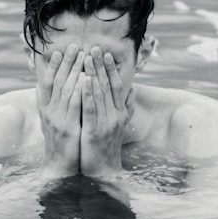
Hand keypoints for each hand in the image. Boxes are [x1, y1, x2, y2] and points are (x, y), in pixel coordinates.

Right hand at [37, 43, 83, 177]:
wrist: (59, 167)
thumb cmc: (60, 142)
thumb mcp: (52, 120)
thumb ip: (49, 102)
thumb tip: (41, 85)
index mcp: (45, 109)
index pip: (47, 82)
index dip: (53, 66)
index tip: (60, 50)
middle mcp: (49, 112)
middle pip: (57, 81)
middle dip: (67, 62)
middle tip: (76, 45)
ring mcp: (58, 120)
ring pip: (66, 90)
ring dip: (75, 70)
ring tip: (83, 56)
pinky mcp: (68, 129)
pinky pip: (74, 106)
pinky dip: (80, 91)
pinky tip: (86, 79)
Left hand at [80, 47, 135, 178]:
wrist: (104, 171)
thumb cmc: (107, 146)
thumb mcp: (120, 125)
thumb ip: (127, 107)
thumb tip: (134, 89)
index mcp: (120, 113)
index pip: (116, 85)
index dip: (110, 68)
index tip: (104, 52)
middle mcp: (116, 115)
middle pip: (107, 85)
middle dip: (100, 65)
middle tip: (93, 47)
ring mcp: (106, 123)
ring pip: (99, 94)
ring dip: (93, 73)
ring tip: (86, 57)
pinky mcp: (94, 131)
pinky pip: (90, 109)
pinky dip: (87, 94)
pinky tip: (83, 81)